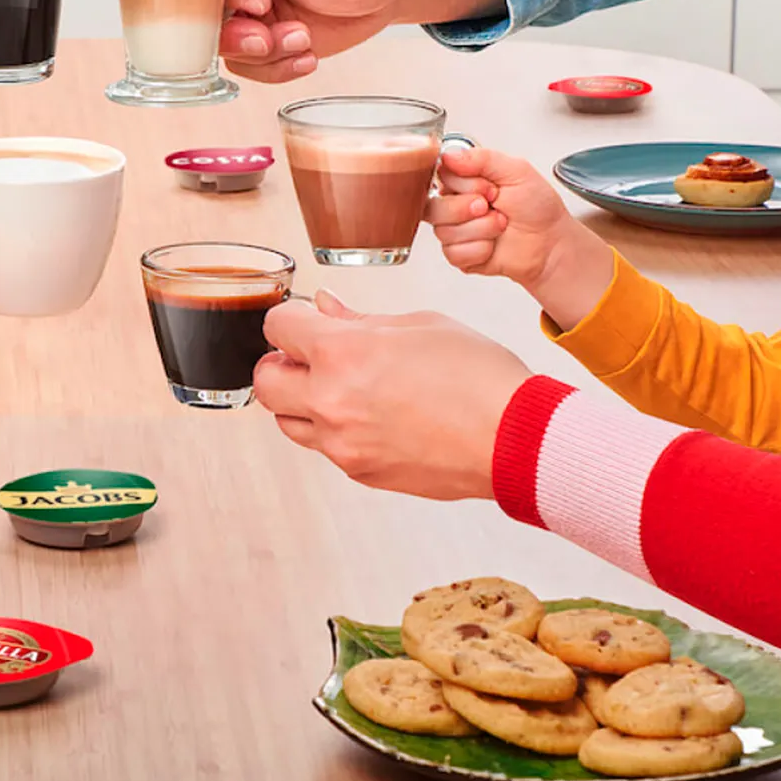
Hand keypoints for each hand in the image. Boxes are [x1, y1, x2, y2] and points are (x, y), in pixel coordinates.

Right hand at [221, 0, 504, 81]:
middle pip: (205, 8)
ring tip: (300, 39)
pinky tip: (307, 55)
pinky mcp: (263, 38)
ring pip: (223, 43)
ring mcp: (247, 8)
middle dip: (236, 29)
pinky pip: (249, 65)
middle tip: (268, 29)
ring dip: (261, 52)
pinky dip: (277, 68)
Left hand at [251, 293, 530, 500]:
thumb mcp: (418, 325)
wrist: (516, 439)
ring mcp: (342, 444)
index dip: (290, 318)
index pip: (277, 327)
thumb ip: (359, 319)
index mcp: (342, 353)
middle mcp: (331, 401)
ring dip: (301, 400)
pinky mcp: (360, 472)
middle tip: (311, 356)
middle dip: (281, 364)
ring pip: (288, 421)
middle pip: (264, 382)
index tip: (305, 319)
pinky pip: (325, 447)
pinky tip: (373, 414)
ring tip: (344, 387)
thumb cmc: (479, 376)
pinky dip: (334, 429)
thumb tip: (325, 307)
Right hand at [426, 147, 614, 330]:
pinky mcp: (459, 255)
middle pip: (433, 207)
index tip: (490, 188)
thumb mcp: (517, 171)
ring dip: (481, 230)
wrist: (550, 243)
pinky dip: (480, 249)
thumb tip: (450, 155)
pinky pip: (454, 253)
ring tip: (499, 225)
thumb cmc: (537, 207)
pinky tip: (493, 245)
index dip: (464, 185)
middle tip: (492, 206)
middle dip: (468, 209)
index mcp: (465, 181)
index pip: (440, 177)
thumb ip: (483, 158)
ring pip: (444, 231)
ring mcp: (455, 231)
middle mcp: (456, 205)